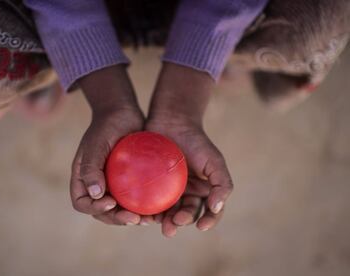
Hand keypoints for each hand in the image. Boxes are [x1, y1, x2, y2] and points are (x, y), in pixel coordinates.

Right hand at [70, 65, 153, 225]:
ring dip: (132, 218)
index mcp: (83, 179)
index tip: (111, 204)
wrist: (123, 114)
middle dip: (117, 219)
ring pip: (120, 210)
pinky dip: (144, 207)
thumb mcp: (96, 144)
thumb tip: (95, 194)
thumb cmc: (106, 126)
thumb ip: (91, 167)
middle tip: (134, 219)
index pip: (82, 203)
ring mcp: (114, 185)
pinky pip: (136, 200)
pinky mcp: (130, 183)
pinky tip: (158, 210)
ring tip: (148, 220)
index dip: (95, 209)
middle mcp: (97, 186)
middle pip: (102, 212)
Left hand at [146, 116, 232, 236]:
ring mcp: (166, 190)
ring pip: (165, 211)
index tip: (201, 226)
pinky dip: (145, 209)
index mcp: (202, 192)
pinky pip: (147, 200)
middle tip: (173, 224)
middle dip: (180, 222)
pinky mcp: (149, 184)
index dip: (208, 221)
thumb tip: (216, 208)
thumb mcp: (214, 161)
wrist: (172, 121)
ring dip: (162, 220)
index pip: (209, 212)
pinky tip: (142, 213)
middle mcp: (185, 194)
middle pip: (184, 214)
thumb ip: (222, 185)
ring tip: (156, 223)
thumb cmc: (196, 141)